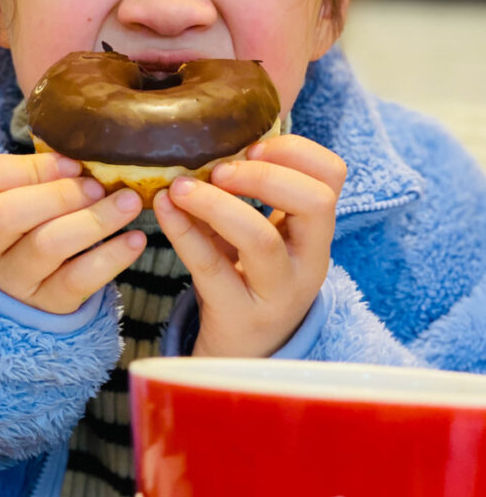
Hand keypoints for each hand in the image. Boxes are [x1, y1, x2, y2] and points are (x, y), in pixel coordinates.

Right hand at [0, 152, 144, 313]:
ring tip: (128, 204)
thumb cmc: (22, 232)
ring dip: (93, 219)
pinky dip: (111, 257)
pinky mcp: (45, 305)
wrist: (14, 296)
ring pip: (46, 245)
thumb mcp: (14, 201)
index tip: (73, 163)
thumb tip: (81, 162)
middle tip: (99, 185)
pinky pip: (78, 280)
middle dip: (60, 193)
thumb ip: (38, 177)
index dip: (32, 166)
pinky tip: (135, 239)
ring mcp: (11, 281)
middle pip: (7, 214)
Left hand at [152, 135, 345, 356]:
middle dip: (264, 175)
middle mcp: (307, 263)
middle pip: (314, 204)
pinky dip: (183, 232)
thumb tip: (207, 142)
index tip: (253, 145)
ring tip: (181, 187)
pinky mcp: (237, 315)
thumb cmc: (246, 280)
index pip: (333, 176)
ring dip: (218, 204)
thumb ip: (247, 196)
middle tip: (220, 169)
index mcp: (317, 234)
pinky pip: (210, 267)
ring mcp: (276, 293)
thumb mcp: (260, 236)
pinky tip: (163, 208)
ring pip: (261, 240)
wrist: (239, 355)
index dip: (296, 151)